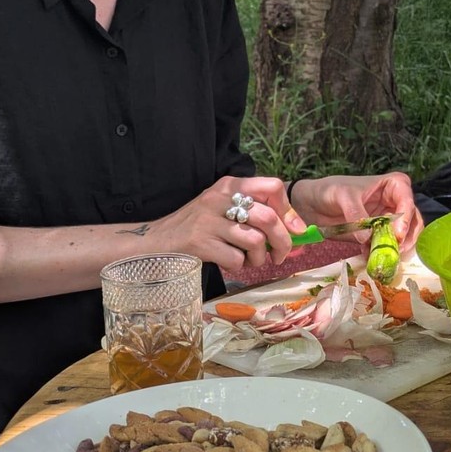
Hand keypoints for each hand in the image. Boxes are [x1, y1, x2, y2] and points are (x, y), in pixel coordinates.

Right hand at [158, 176, 308, 274]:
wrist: (155, 242)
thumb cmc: (196, 227)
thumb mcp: (222, 208)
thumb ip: (253, 211)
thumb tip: (295, 228)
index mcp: (229, 185)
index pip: (272, 186)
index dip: (289, 210)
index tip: (295, 229)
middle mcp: (219, 198)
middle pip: (268, 218)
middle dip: (282, 241)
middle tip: (281, 255)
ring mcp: (208, 220)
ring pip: (255, 240)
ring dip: (259, 258)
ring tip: (251, 261)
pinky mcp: (199, 243)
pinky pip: (236, 259)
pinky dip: (238, 266)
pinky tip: (229, 263)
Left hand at [291, 173, 423, 254]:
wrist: (310, 205)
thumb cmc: (329, 190)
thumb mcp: (342, 196)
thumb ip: (356, 213)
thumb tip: (368, 237)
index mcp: (391, 185)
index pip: (407, 197)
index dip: (406, 215)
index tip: (397, 232)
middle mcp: (393, 203)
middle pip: (412, 219)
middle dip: (407, 235)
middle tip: (397, 249)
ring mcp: (386, 221)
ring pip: (404, 235)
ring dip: (398, 248)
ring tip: (386, 257)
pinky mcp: (376, 236)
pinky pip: (386, 247)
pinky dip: (382, 255)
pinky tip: (371, 259)